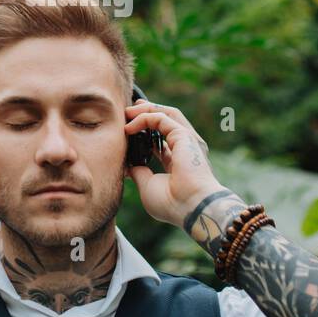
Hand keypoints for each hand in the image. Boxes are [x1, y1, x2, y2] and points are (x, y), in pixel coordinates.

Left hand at [123, 101, 223, 228]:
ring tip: (127, 112)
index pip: (162, 141)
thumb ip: (140, 172)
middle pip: (166, 122)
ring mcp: (186, 140)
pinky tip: (129, 126)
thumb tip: (129, 165)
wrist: (190, 206)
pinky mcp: (183, 135)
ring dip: (145, 110)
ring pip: (166, 114)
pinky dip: (143, 118)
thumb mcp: (148, 186)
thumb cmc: (171, 203)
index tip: (128, 131)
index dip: (146, 133)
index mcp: (178, 163)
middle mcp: (185, 149)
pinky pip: (160, 118)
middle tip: (128, 112)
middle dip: (147, 113)